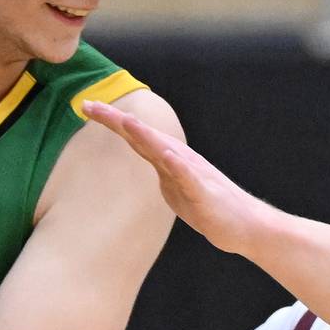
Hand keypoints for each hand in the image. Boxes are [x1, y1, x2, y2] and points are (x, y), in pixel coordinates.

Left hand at [82, 100, 261, 255]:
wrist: (244, 225)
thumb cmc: (210, 207)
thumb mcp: (176, 188)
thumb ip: (162, 172)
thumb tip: (149, 159)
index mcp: (169, 160)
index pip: (135, 137)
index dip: (111, 121)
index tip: (85, 106)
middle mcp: (179, 160)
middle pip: (144, 136)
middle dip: (117, 120)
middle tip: (90, 105)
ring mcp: (193, 175)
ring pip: (165, 151)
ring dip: (145, 136)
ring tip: (126, 121)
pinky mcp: (204, 194)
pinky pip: (189, 179)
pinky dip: (178, 166)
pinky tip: (167, 156)